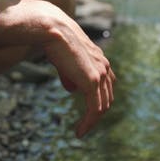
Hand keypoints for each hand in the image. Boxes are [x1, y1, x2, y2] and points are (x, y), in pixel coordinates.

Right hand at [0, 0, 115, 136]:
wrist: (52, 29)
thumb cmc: (53, 40)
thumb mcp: (64, 59)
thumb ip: (70, 74)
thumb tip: (72, 90)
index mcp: (99, 59)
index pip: (106, 84)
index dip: (99, 98)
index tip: (90, 110)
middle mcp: (104, 66)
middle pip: (107, 97)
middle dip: (97, 113)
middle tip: (84, 125)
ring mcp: (100, 74)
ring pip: (102, 106)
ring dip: (92, 121)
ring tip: (81, 131)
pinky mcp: (92, 82)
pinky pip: (94, 109)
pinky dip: (88, 123)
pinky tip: (79, 131)